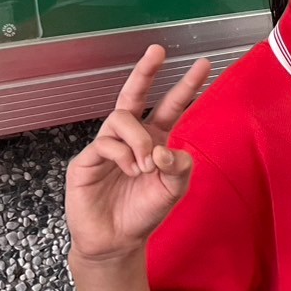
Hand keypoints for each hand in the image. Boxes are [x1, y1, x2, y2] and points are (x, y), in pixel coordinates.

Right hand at [65, 46, 211, 266]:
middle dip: (147, 71)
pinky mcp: (86, 160)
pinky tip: (129, 169)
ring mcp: (107, 146)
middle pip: (135, 95)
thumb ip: (179, 168)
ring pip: (122, 117)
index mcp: (155, 140)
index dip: (186, 86)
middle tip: (158, 50)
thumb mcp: (172, 191)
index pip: (171, 106)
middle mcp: (131, 138)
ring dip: (139, 138)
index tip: (204, 64)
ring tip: (145, 164)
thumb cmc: (144, 213)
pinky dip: (123, 154)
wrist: (116, 241)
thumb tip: (165, 150)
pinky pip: (106, 142)